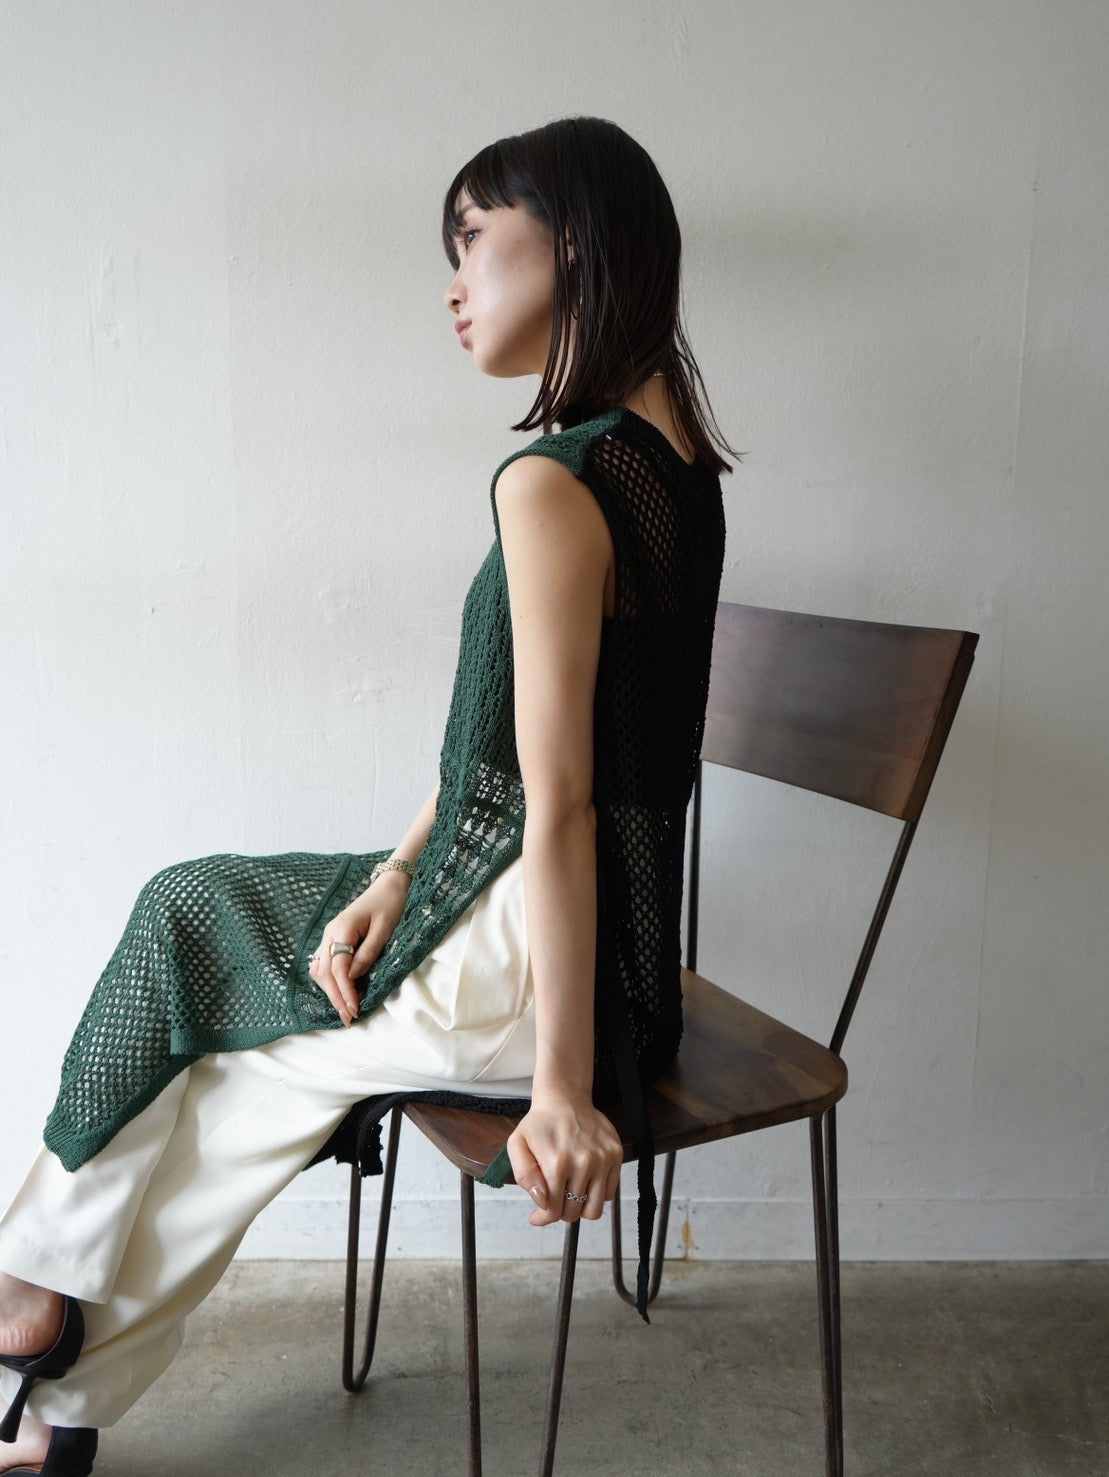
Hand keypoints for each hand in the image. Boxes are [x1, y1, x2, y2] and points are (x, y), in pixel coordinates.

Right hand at [307, 871, 409, 1026]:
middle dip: (335, 997)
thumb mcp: (385, 929)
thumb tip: (353, 978)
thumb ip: (368, 953)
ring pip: (320, 970)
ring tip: (344, 1010)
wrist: (387, 886)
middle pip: (324, 972)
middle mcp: (329, 933)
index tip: (355, 1009)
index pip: (338, 967)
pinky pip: (324, 964)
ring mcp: (328, 936)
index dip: (345, 991)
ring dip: (330, 991)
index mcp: (342, 928)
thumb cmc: (389, 905)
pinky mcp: (333, 939)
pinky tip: (340, 993)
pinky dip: (329, 981)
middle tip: (349, 1018)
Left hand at [507, 1089, 622, 1224]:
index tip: (538, 1216)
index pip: (553, 1211)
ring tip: (570, 1193)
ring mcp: (603, 1159)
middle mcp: (584, 1163)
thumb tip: (541, 1201)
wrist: (565, 1098)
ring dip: (580, 1207)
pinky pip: (609, 1193)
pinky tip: (584, 1181)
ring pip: (595, 1209)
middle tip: (554, 1198)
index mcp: (557, 1163)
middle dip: (560, 1211)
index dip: (543, 1218)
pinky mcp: (616, 1155)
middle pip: (574, 1213)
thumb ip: (525, 1176)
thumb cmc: (539, 1124)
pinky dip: (596, 1194)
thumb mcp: (517, 1145)